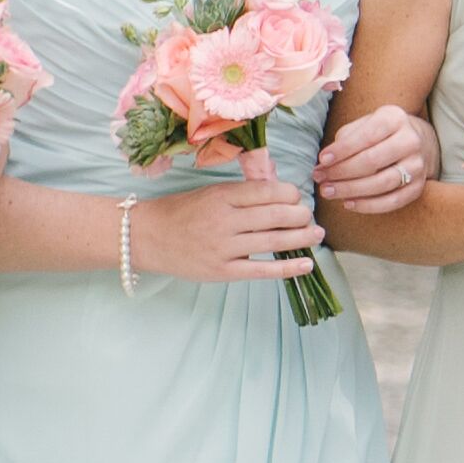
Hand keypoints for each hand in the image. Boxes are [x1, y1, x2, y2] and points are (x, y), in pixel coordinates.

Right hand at [157, 160, 329, 284]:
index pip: (267, 191)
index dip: (290, 193)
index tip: (297, 197)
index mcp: (222, 196)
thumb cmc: (181, 212)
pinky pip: (261, 270)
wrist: (145, 237)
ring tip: (317, 234)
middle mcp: (224, 220)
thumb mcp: (210, 193)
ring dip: (302, 238)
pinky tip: (307, 264)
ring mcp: (223, 247)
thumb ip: (241, 194)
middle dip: (301, 215)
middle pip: (275, 215)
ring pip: (273, 240)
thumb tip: (281, 192)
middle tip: (310, 217)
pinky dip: (287, 268)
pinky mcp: (222, 271)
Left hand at [314, 101, 435, 220]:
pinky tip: (348, 203)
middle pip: (372, 161)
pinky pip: (392, 201)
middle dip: (341, 172)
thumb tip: (325, 162)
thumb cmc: (382, 133)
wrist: (420, 142)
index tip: (321, 160)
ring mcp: (417, 166)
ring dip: (351, 190)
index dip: (342, 150)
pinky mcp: (418, 187)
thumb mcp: (366, 124)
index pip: (366, 136)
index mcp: (395, 119)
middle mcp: (410, 141)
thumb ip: (346, 139)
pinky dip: (368, 205)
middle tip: (320, 178)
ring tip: (329, 192)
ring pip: (382, 183)